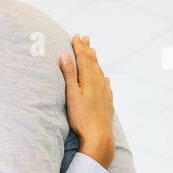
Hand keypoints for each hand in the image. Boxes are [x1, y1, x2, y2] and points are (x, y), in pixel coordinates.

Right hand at [60, 33, 114, 167]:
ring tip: (93, 52)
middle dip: (88, 49)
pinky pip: (106, 84)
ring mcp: (105, 92)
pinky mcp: (108, 101)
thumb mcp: (72, 94)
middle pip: (93, 62)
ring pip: (100, 71)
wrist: (99, 136)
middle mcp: (99, 82)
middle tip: (85, 38)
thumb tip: (64, 54)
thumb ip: (69, 74)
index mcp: (89, 79)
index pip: (83, 57)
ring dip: (95, 60)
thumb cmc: (82, 117)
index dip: (79, 46)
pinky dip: (103, 77)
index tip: (76, 35)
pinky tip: (105, 78)